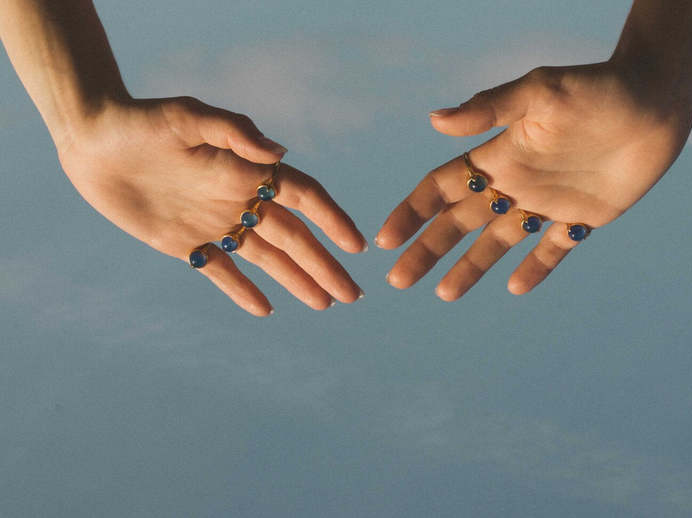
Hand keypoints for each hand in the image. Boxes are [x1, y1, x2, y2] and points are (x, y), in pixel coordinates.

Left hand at [57, 97, 365, 315]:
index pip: (302, 198)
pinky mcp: (187, 243)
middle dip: (324, 265)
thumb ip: (234, 131)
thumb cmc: (140, 120)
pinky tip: (266, 310)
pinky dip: (243, 291)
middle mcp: (239, 199)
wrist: (91, 140)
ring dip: (297, 281)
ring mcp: (216, 223)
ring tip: (325, 304)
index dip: (332, 220)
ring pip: (267, 259)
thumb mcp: (186, 117)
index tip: (357, 246)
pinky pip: (221, 271)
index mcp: (246, 170)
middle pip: (294, 238)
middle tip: (352, 294)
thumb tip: (280, 153)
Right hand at [376, 61, 691, 299]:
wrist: (655, 100)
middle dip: (428, 249)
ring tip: (444, 296)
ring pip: (498, 241)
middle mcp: (515, 182)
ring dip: (470, 267)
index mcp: (498, 155)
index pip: (442, 188)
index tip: (386, 240)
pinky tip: (516, 287)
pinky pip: (553, 249)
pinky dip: (537, 268)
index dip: (412, 212)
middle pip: (459, 222)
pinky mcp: (582, 218)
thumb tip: (434, 121)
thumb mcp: (539, 92)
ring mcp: (547, 202)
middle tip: (398, 281)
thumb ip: (489, 108)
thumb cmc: (596, 87)